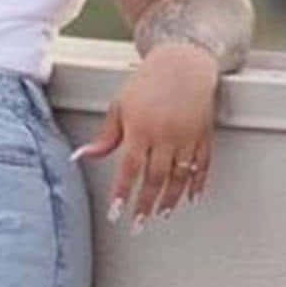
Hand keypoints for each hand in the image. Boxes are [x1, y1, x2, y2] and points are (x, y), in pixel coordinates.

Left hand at [70, 43, 218, 229]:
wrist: (183, 63)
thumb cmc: (147, 83)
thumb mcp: (120, 106)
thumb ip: (104, 136)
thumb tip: (81, 156)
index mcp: (140, 128)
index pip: (129, 168)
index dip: (122, 193)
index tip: (116, 213)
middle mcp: (165, 135)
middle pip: (155, 178)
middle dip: (145, 204)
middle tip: (138, 223)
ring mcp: (187, 137)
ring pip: (179, 176)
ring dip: (170, 199)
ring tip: (161, 214)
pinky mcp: (204, 136)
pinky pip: (203, 166)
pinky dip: (198, 184)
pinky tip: (191, 198)